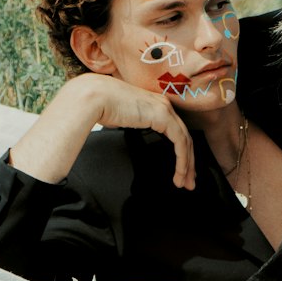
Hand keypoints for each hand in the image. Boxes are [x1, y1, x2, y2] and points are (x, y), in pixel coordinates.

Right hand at [9, 73, 194, 188]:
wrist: (92, 97)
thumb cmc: (100, 107)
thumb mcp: (122, 119)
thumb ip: (132, 125)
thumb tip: (130, 136)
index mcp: (154, 104)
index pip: (176, 131)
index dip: (181, 153)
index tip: (182, 171)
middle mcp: (163, 105)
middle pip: (184, 137)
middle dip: (189, 162)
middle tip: (189, 182)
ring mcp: (165, 109)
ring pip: (186, 141)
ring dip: (187, 165)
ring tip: (185, 183)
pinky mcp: (163, 116)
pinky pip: (180, 142)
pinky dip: (182, 160)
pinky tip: (179, 173)